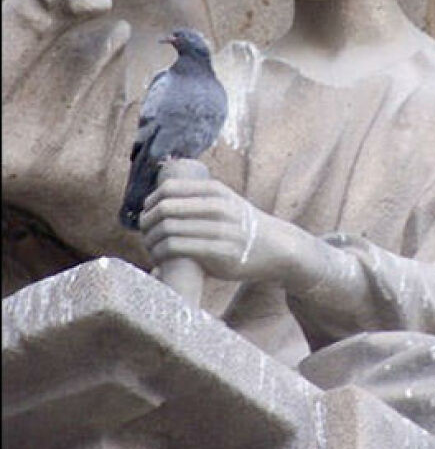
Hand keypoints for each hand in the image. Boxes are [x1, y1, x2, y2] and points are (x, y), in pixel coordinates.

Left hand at [139, 171, 299, 283]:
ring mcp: (221, 229)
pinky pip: (178, 248)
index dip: (150, 203)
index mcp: (215, 190)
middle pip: (164, 209)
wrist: (275, 247)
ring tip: (151, 249)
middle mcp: (217, 206)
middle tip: (145, 235)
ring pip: (168, 230)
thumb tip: (160, 197)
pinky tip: (161, 259)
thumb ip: (198, 199)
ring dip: (151, 241)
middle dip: (147, 223)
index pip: (168, 189)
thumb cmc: (241, 226)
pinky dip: (162, 254)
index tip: (147, 216)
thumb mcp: (225, 201)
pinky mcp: (220, 253)